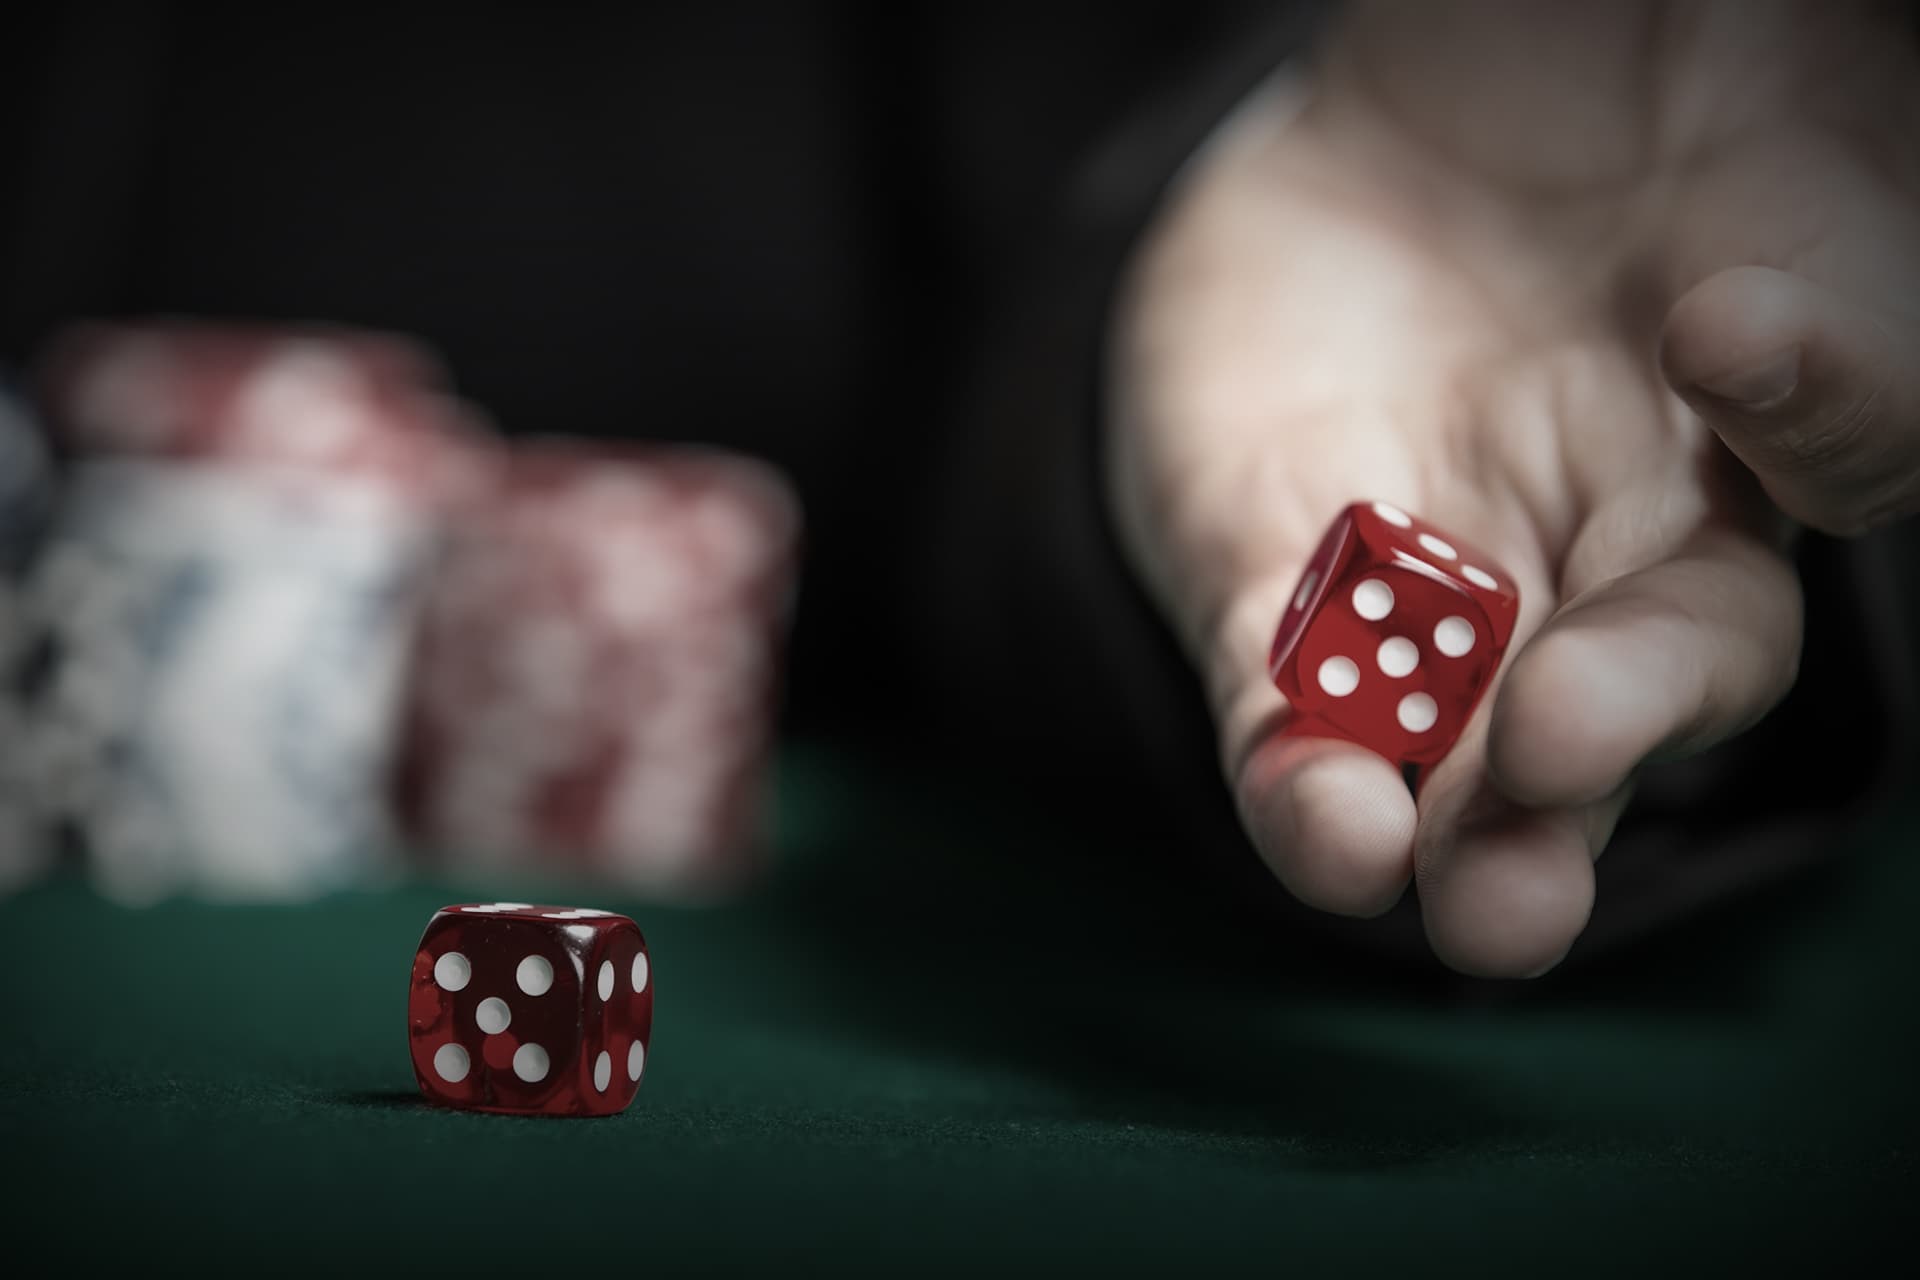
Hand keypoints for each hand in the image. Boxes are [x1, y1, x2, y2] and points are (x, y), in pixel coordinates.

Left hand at [1105, 0, 1919, 975]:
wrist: (1386, 114)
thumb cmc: (1618, 109)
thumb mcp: (1744, 150)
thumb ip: (1799, 257)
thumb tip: (1750, 333)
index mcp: (1738, 442)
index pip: (1820, 461)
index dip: (1808, 412)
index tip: (1726, 325)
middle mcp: (1596, 541)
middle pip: (1635, 678)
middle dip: (1601, 748)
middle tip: (1557, 788)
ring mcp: (1427, 578)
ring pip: (1452, 738)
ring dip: (1444, 828)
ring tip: (1420, 876)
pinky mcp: (1265, 577)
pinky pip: (1275, 692)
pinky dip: (1290, 756)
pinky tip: (1318, 812)